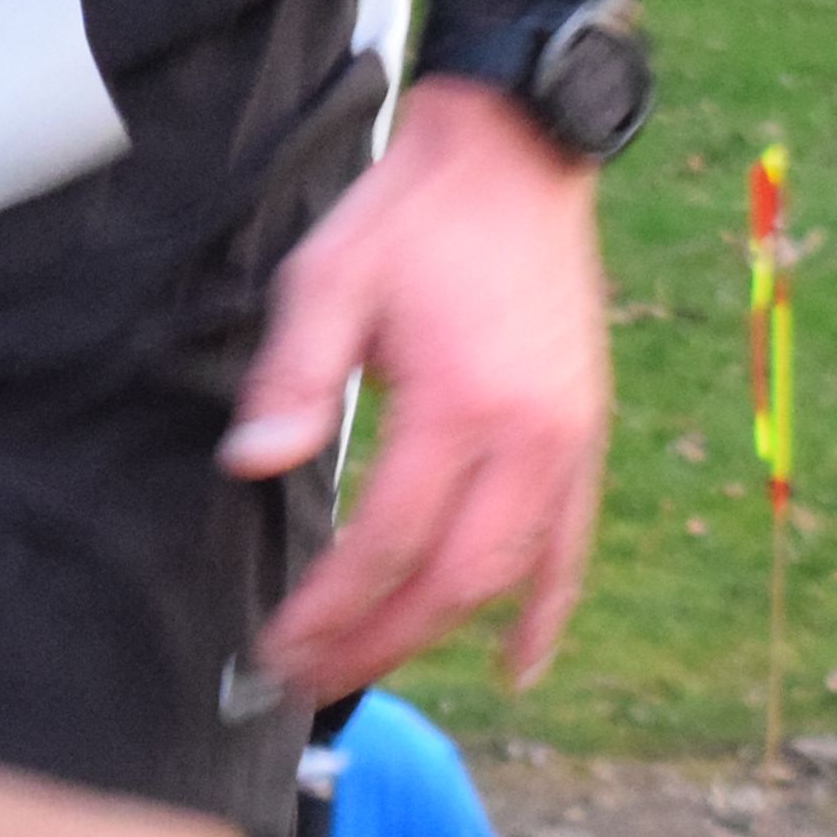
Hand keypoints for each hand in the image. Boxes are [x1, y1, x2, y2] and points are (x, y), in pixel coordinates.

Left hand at [224, 78, 607, 695]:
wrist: (513, 158)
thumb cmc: (411, 218)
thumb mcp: (328, 279)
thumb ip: (292, 378)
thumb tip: (250, 466)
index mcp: (462, 403)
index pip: (387, 539)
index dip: (331, 605)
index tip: (277, 643)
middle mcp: (531, 437)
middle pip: (451, 579)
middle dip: (376, 642)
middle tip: (307, 678)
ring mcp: (570, 441)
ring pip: (509, 574)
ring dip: (438, 633)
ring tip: (369, 666)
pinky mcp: (586, 435)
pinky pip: (572, 545)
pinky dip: (547, 609)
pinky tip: (516, 663)